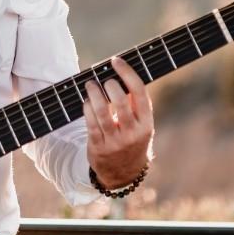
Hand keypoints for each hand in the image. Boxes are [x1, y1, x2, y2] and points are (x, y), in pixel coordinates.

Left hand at [82, 56, 154, 189]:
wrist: (123, 173)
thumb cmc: (133, 139)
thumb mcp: (142, 125)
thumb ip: (135, 104)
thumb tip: (121, 73)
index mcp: (146, 123)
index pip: (139, 92)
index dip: (127, 73)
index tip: (116, 61)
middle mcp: (132, 132)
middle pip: (120, 101)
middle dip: (110, 85)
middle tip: (104, 79)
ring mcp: (115, 141)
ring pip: (101, 111)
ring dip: (94, 93)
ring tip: (90, 84)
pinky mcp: (98, 146)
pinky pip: (90, 122)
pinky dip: (87, 107)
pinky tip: (87, 100)